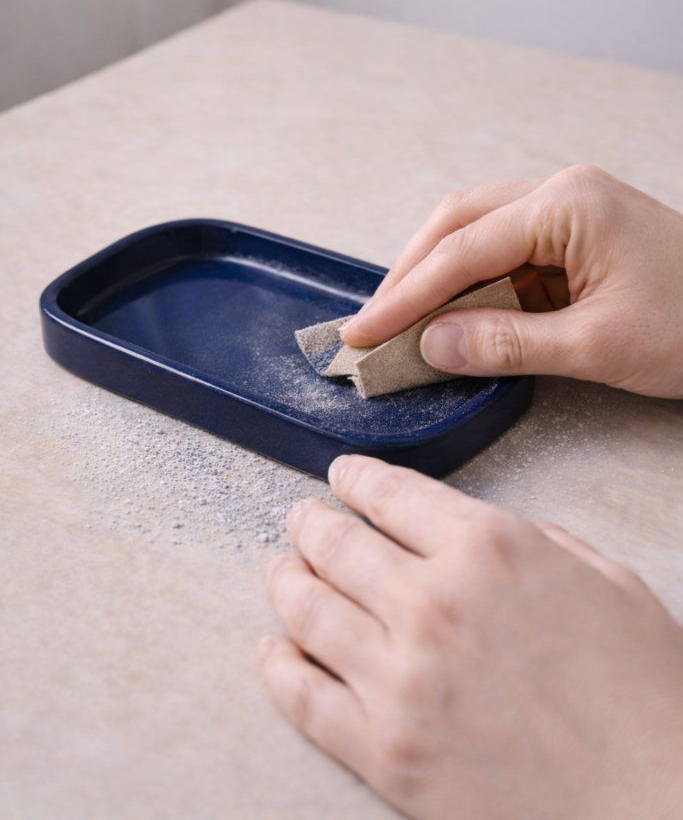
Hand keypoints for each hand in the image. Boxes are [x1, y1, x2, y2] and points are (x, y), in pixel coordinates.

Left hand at [261, 456, 682, 819]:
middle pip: (336, 544)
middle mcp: (431, 601)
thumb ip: (536, 541)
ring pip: (307, 609)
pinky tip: (273, 648)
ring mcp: (400, 678)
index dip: (357, 478)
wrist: (654, 805)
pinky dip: (278, 666)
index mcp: (489, 547)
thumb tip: (482, 534)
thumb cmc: (644, 694)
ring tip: (280, 568)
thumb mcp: (607, 581)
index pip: (391, 493)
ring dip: (285, 578)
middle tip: (302, 517)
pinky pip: (304, 697)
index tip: (340, 475)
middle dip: (311, 521)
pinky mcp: (385, 750)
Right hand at [339, 165, 682, 397]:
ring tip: (402, 326)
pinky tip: (455, 320)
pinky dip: (474, 289)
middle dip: (410, 277)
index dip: (405, 296)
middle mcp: (560, 194)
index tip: (364, 333)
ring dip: (438, 280)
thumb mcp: (599, 344)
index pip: (461, 251)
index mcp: (566, 205)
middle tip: (373, 326)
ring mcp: (568, 212)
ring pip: (476, 235)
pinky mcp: (575, 237)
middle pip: (456, 225)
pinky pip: (506, 255)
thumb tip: (433, 345)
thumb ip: (508, 344)